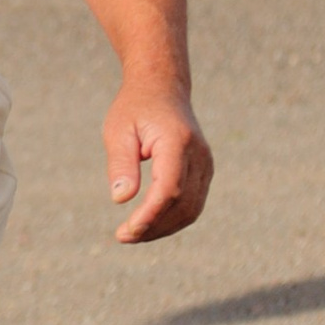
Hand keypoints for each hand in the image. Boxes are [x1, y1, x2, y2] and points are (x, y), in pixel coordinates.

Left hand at [103, 79, 212, 242]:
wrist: (162, 88)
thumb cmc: (135, 108)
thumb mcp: (118, 131)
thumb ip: (121, 164)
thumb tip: (121, 199)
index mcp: (176, 142)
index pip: (169, 189)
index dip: (149, 215)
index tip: (126, 231)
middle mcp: (198, 155)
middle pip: (182, 204)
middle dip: (154, 227)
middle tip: (123, 236)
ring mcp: (206, 164)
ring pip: (191, 209)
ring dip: (163, 228)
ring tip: (133, 234)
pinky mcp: (204, 171)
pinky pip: (193, 204)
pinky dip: (173, 219)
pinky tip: (149, 224)